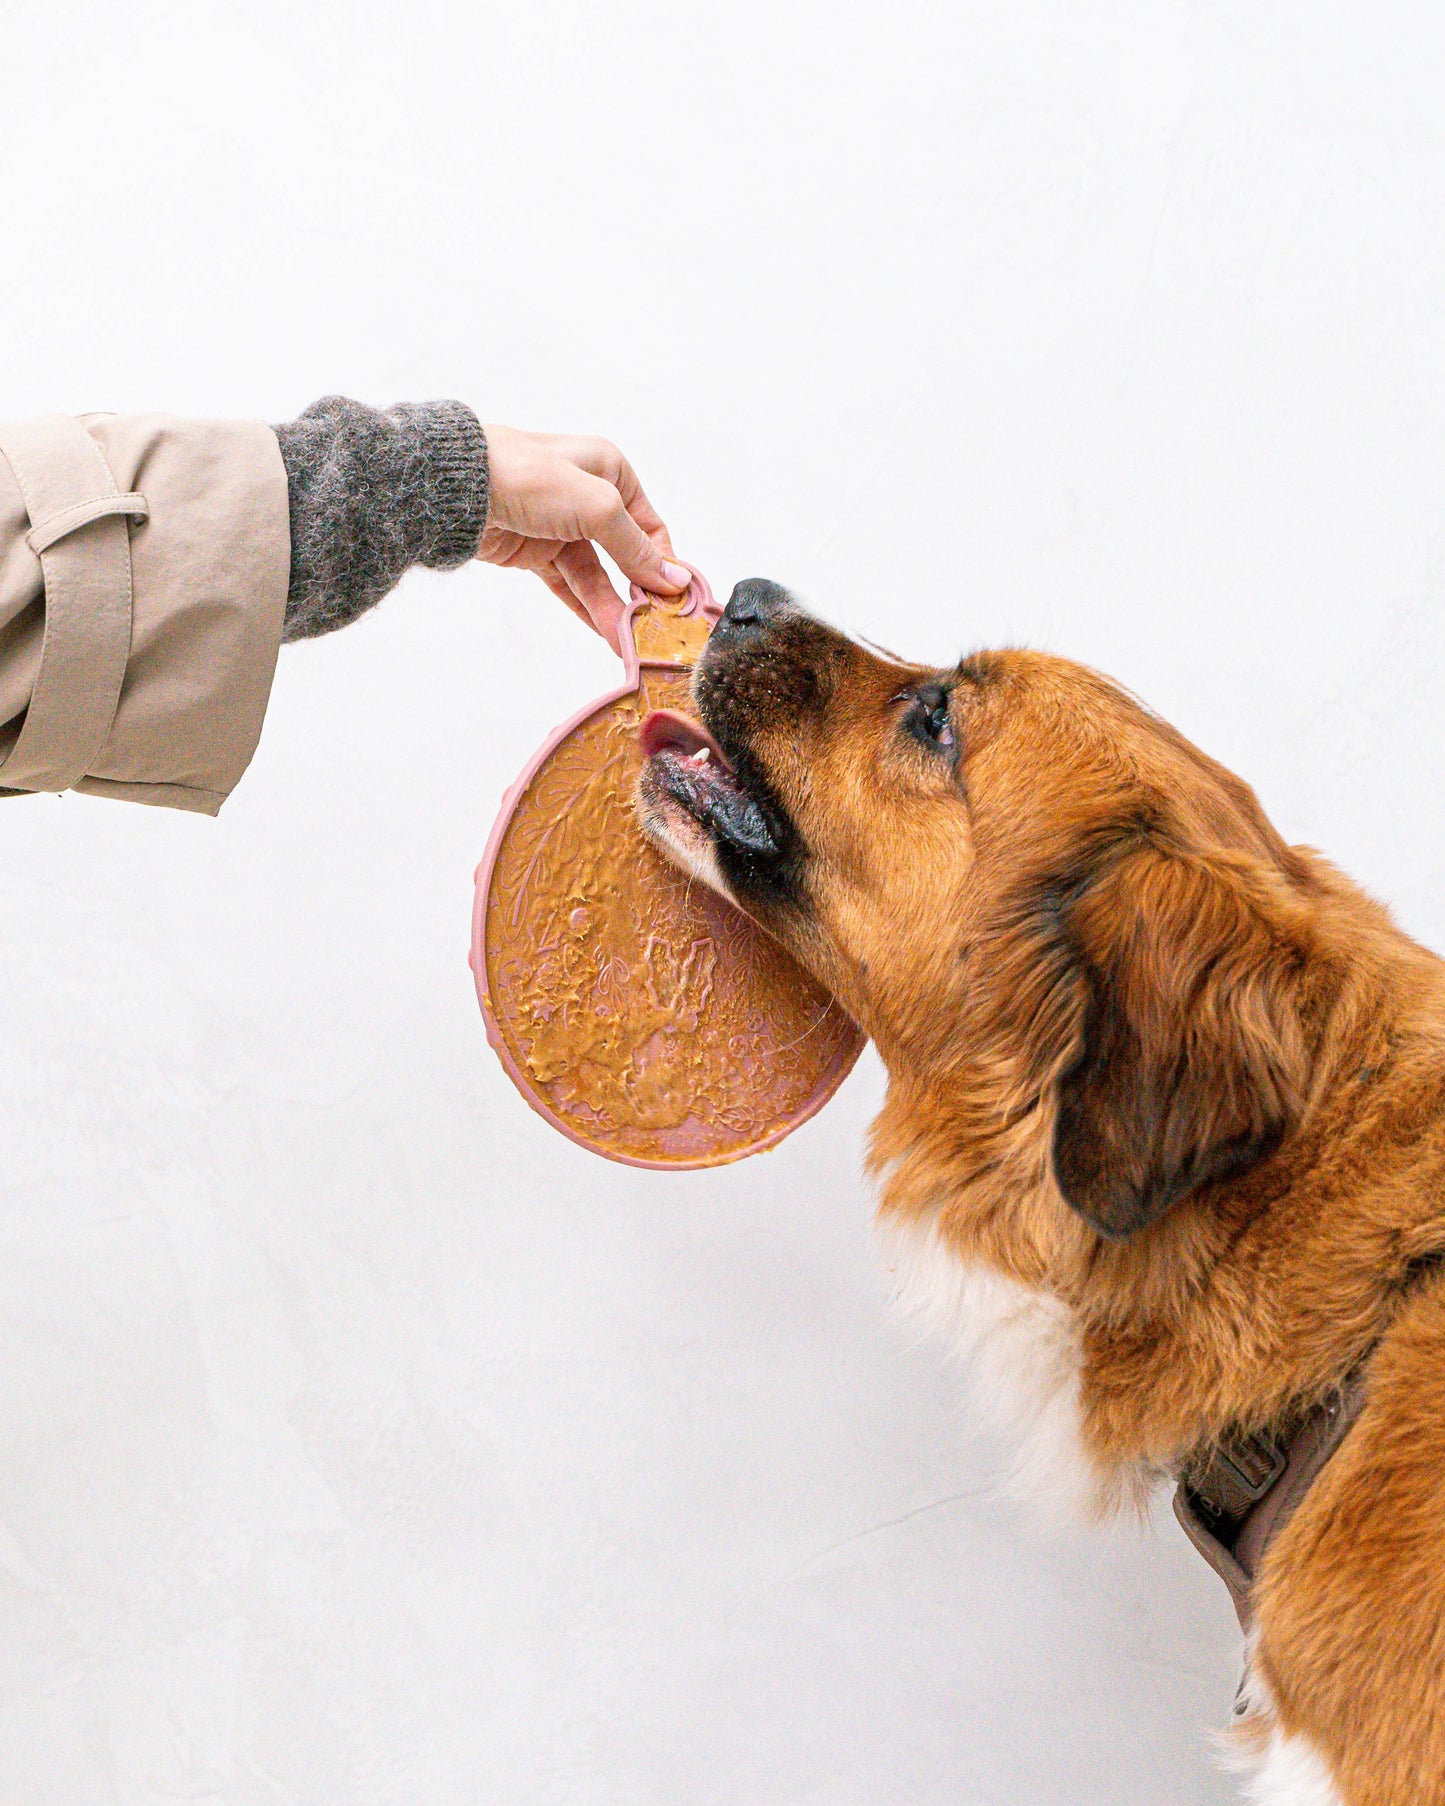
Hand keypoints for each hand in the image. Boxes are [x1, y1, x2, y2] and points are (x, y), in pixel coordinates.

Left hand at [478, 426, 690, 653]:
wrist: (460, 487)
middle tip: (656, 626)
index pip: (649, 525)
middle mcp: (588, 498)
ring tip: (630, 641)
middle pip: (625, 554)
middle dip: (640, 591)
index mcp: (610, 471)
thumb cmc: (530, 477)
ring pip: (597, 575)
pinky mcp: (535, 552)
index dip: (664, 562)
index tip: (677, 598)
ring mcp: (561, 528)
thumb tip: (673, 578)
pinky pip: (570, 586)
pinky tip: (606, 632)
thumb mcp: (598, 506)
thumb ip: (635, 546)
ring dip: (614, 608)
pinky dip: (587, 608)